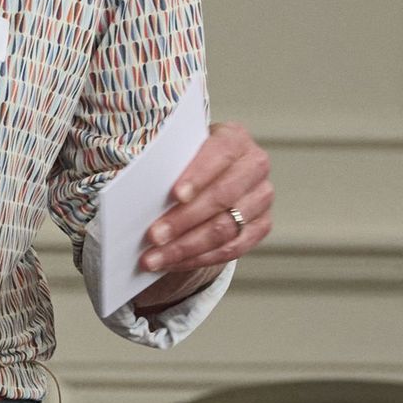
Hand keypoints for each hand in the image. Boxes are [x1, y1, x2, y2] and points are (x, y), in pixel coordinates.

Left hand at [136, 119, 272, 308]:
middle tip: (153, 236)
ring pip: (225, 228)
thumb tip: (141, 195)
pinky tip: (173, 263)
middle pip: (222, 197)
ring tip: (154, 258)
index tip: (175, 195)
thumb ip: (167, 166)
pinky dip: (198, 259)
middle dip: (183, 220)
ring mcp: (261, 198)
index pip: (219, 154)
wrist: (212, 174)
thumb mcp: (178, 153)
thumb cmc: (187, 162)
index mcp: (234, 138)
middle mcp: (255, 166)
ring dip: (186, 247)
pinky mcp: (261, 225)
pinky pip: (232, 249)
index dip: (198, 176)